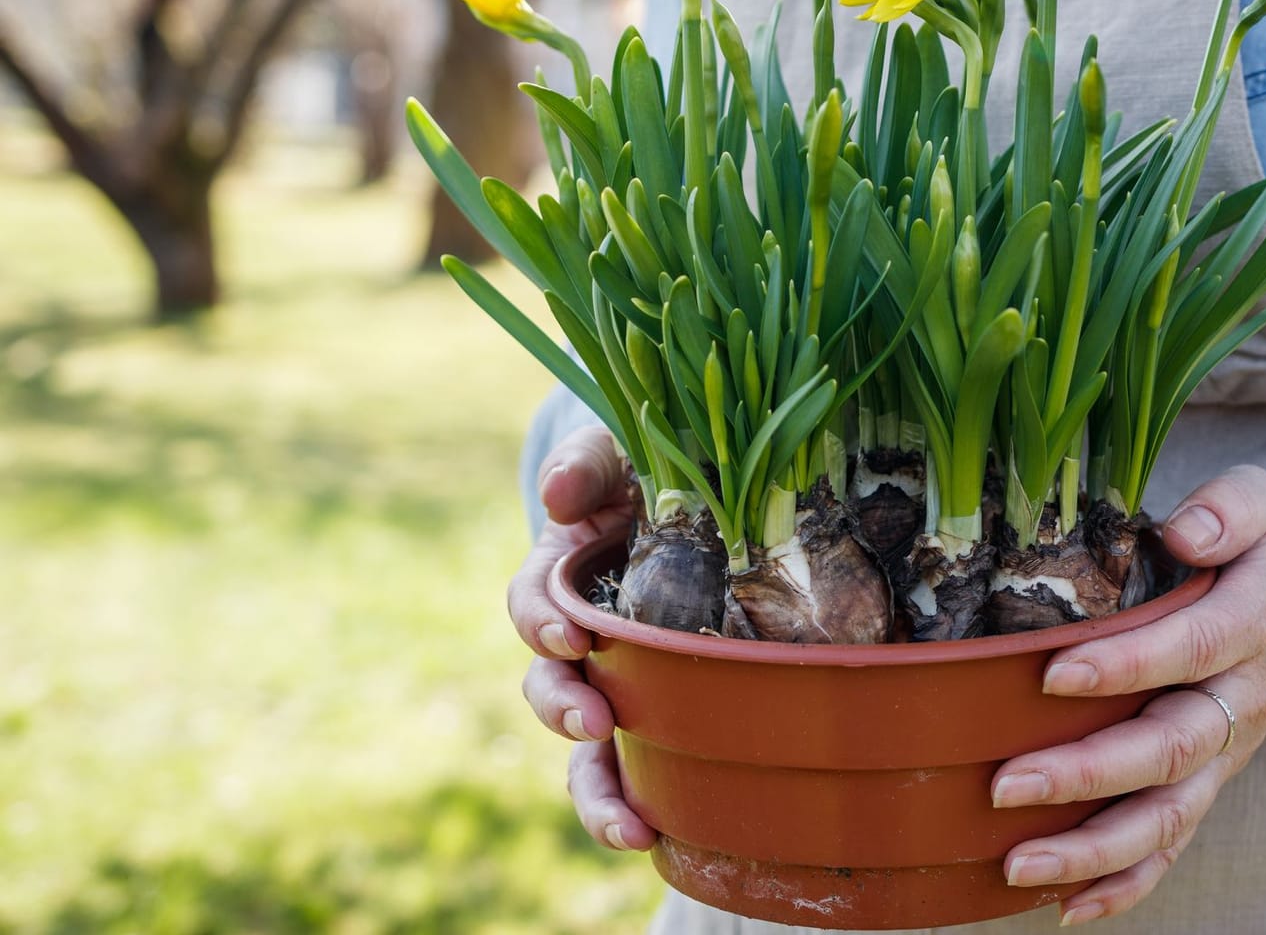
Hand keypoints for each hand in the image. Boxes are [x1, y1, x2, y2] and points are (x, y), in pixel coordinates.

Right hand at [508, 424, 655, 851]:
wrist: (708, 485)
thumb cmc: (655, 461)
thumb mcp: (620, 448)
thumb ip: (588, 462)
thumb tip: (558, 494)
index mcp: (565, 572)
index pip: (534, 603)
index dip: (542, 622)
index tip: (570, 637)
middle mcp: (583, 634)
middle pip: (549, 686)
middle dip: (563, 712)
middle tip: (594, 723)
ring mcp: (621, 677)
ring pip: (588, 749)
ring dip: (600, 791)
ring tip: (630, 828)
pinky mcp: (666, 706)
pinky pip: (647, 765)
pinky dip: (647, 805)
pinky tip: (668, 841)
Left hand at [991, 465, 1265, 925]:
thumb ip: (1228, 507)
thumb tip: (1182, 533)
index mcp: (1256, 622)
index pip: (1192, 647)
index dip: (1128, 665)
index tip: (1055, 675)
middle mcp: (1243, 699)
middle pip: (1172, 748)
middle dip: (1089, 773)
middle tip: (1006, 783)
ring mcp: (1225, 754)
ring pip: (1169, 815)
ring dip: (1094, 850)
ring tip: (1018, 865)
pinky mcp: (1208, 786)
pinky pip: (1172, 846)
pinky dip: (1125, 885)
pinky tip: (1065, 908)